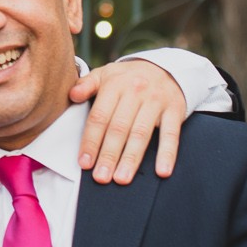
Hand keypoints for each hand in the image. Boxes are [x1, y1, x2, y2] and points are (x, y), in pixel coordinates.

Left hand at [73, 59, 190, 182]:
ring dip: (131, 159)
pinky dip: (167, 153)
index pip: (99, 117)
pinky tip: (162, 171)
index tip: (85, 162)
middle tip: (101, 177)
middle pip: (119, 128)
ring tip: (122, 178)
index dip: (91, 141)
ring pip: (141, 134)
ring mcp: (156, 101)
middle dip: (108, 155)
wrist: (166, 67)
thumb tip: (72, 94)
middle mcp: (135, 92)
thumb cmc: (129, 77)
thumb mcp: (106, 74)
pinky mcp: (175, 110)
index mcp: (115, 85)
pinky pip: (171, 134)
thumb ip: (86, 84)